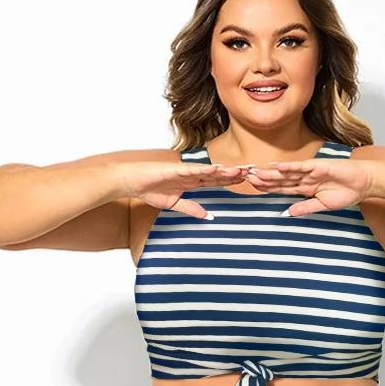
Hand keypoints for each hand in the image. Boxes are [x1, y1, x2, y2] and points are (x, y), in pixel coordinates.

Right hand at [112, 160, 251, 219]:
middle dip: (234, 174)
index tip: (247, 181)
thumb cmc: (149, 189)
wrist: (131, 181)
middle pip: (217, 174)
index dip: (231, 181)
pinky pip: (192, 170)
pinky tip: (217, 169)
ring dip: (225, 171)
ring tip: (241, 171)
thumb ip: (191, 208)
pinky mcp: (174, 169)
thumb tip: (207, 215)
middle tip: (253, 172)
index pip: (216, 181)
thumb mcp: (174, 204)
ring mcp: (184, 170)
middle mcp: (191, 174)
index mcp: (192, 181)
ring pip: (209, 170)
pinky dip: (204, 170)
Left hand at [244, 157, 374, 216]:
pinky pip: (301, 167)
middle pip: (280, 179)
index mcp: (305, 188)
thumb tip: (288, 214)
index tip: (253, 187)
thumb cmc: (347, 193)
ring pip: (287, 173)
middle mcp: (305, 178)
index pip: (282, 188)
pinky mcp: (319, 166)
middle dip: (264, 179)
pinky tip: (276, 166)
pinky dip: (289, 167)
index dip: (268, 188)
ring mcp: (311, 171)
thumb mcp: (322, 205)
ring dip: (271, 173)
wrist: (364, 184)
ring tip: (256, 173)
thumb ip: (305, 208)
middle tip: (247, 177)